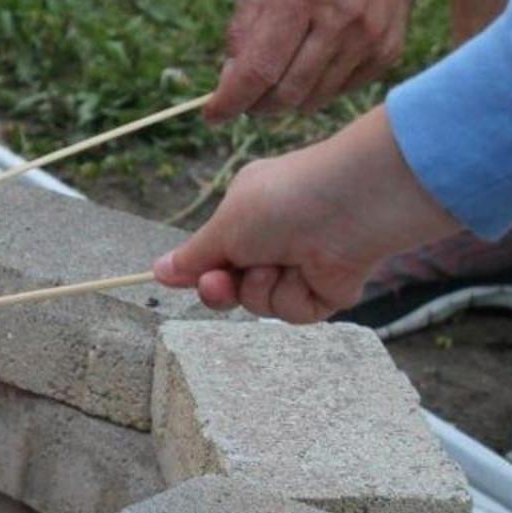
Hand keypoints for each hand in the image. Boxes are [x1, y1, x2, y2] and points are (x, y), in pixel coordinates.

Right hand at [152, 108, 460, 322]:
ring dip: (261, 288)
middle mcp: (274, 241)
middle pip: (233, 287)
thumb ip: (194, 256)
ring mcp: (300, 266)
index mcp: (248, 216)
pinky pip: (293, 311)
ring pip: (261, 303)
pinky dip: (294, 297)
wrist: (353, 205)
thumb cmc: (286, 201)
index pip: (216, 255)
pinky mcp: (327, 290)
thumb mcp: (226, 226)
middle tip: (222, 283)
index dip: (202, 272)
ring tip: (279, 263)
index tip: (190, 278)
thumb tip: (157, 271)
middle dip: (223, 290)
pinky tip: (307, 273)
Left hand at [207, 0, 416, 122]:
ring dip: (285, 99)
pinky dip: (316, 88)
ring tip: (275, 75)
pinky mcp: (389, 51)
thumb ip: (243, 24)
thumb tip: (229, 79)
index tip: (211, 115)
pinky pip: (340, 91)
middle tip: (243, 95)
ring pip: (313, 99)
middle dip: (255, 104)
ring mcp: (371, 37)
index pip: (261, 67)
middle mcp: (343, 18)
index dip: (231, 99)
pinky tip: (310, 61)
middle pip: (287, 92)